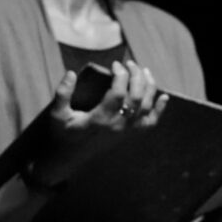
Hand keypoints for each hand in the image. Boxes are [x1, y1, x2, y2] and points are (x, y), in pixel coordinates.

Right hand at [36, 62, 166, 184]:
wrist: (70, 157)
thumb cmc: (62, 133)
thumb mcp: (57, 114)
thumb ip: (62, 93)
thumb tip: (70, 73)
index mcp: (100, 119)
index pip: (118, 93)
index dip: (121, 75)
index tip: (115, 64)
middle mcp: (117, 125)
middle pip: (137, 97)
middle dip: (136, 76)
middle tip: (130, 63)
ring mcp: (126, 131)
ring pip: (146, 107)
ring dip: (149, 87)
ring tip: (144, 71)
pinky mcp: (130, 135)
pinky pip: (151, 123)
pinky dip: (159, 109)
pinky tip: (164, 97)